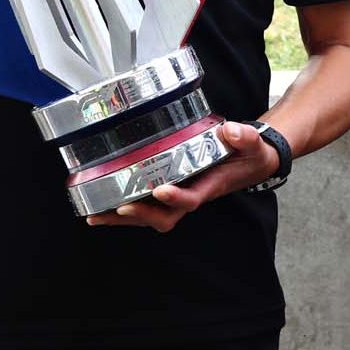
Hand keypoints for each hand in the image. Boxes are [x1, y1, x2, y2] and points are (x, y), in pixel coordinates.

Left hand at [85, 121, 280, 232]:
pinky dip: (123, 211)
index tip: (160, 190)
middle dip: (141, 215)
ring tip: (96, 215)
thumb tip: (231, 131)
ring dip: (124, 218)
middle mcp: (192, 195)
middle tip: (117, 209)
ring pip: (151, 216)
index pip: (192, 198)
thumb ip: (245, 137)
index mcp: (210, 186)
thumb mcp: (253, 145)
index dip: (176, 197)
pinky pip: (146, 207)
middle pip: (164, 216)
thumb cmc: (250, 155)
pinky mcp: (171, 191)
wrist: (251, 162)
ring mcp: (180, 196)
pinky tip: (100, 208)